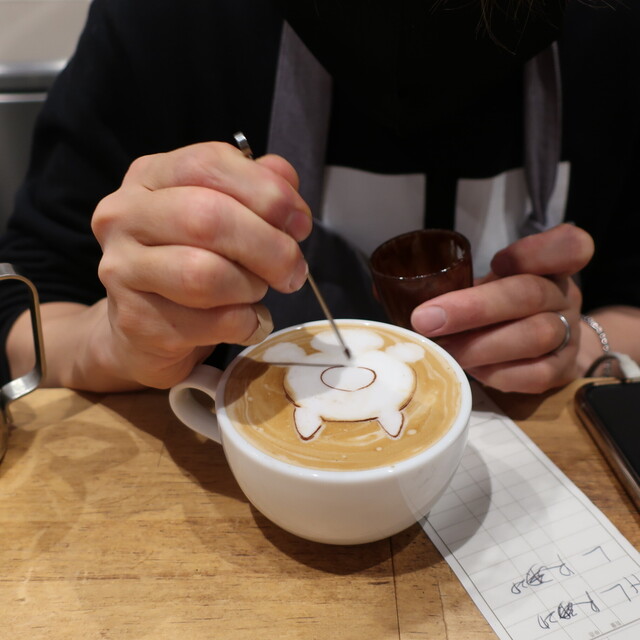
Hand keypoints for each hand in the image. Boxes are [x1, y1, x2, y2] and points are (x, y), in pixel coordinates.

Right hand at [90, 141, 311, 387]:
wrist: (142, 327)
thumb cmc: (188, 261)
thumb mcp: (219, 213)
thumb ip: (255, 189)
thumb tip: (286, 182)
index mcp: (148, 177)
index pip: (208, 164)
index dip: (267, 192)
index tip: (299, 224)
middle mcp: (125, 216)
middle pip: (208, 218)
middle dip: (270, 247)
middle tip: (294, 271)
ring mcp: (122, 269)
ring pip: (205, 275)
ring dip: (251, 288)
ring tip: (257, 294)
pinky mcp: (135, 320)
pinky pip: (212, 322)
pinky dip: (246, 324)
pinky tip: (247, 322)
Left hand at [410, 224, 594, 392]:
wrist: (545, 348)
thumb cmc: (503, 309)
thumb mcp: (485, 285)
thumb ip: (448, 282)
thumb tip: (383, 291)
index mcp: (549, 265)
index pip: (568, 246)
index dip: (533, 252)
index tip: (497, 261)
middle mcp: (564, 296)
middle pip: (529, 294)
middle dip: (473, 308)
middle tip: (426, 320)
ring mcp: (570, 335)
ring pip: (535, 336)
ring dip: (480, 345)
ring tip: (444, 350)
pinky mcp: (563, 371)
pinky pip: (535, 375)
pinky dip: (498, 374)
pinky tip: (472, 370)